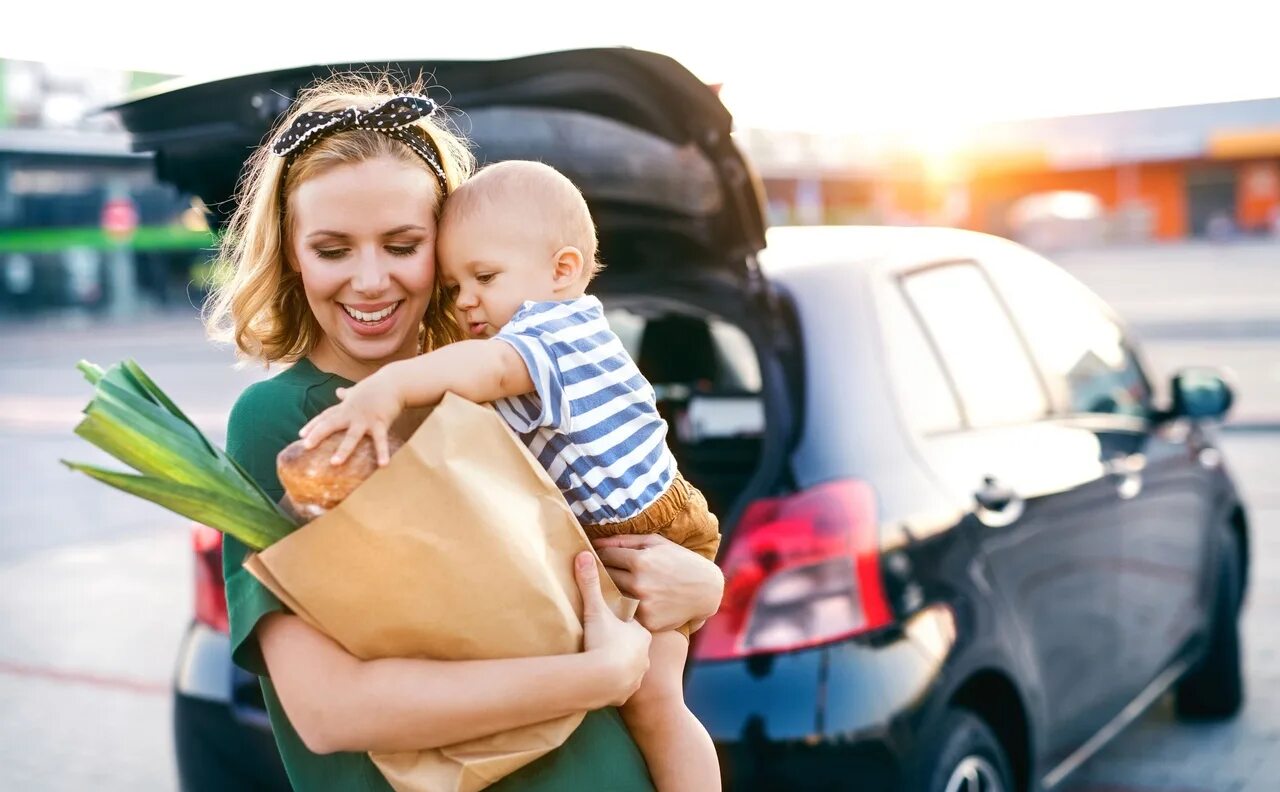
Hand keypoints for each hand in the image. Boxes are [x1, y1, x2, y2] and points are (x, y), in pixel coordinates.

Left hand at [299, 379, 402, 465]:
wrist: (395, 382)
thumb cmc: (376, 387)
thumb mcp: (358, 390)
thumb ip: (347, 394)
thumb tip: (338, 391)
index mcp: (346, 407)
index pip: (325, 416)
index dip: (313, 425)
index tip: (301, 435)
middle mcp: (352, 413)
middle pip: (331, 423)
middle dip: (318, 434)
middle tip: (306, 446)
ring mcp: (366, 418)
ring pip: (352, 435)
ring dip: (343, 449)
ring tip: (335, 463)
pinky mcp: (380, 422)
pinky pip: (381, 440)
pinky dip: (382, 452)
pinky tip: (383, 465)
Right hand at [574, 551, 650, 706]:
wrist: (603, 680)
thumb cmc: (603, 642)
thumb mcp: (595, 610)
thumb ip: (590, 584)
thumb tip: (584, 555)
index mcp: (641, 631)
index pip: (633, 623)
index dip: (621, 622)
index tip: (610, 621)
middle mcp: (645, 653)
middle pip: (633, 645)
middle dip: (622, 643)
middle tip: (606, 640)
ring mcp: (638, 674)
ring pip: (631, 666)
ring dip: (620, 665)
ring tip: (604, 662)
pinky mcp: (627, 693)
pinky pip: (623, 686)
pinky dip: (615, 683)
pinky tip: (605, 680)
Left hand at [592, 534, 724, 632]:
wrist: (706, 590)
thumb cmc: (680, 561)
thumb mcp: (656, 543)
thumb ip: (624, 540)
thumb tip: (596, 542)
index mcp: (640, 561)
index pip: (606, 557)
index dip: (602, 555)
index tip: (602, 556)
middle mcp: (639, 584)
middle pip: (606, 577)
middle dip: (605, 572)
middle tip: (608, 571)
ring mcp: (643, 605)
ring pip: (613, 596)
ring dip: (614, 590)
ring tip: (622, 585)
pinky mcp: (648, 622)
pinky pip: (627, 613)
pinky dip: (628, 608)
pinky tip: (635, 601)